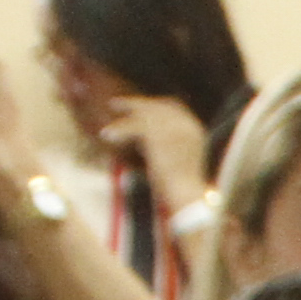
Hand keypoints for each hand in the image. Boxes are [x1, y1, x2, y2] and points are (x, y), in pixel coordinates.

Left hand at [93, 89, 210, 216]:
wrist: (187, 196)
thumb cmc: (181, 188)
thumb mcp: (175, 161)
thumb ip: (163, 147)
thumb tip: (142, 142)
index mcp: (194, 129)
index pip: (174, 107)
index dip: (154, 105)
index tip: (138, 107)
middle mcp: (186, 124)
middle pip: (158, 106)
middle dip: (137, 103)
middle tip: (117, 103)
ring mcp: (173, 127)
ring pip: (145, 113)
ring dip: (127, 110)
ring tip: (111, 110)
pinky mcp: (158, 135)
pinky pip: (134, 126)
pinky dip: (119, 130)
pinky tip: (107, 134)